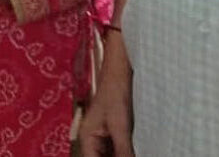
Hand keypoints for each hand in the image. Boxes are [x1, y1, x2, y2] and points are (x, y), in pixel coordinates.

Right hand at [79, 33, 134, 156]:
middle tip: (129, 154)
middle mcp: (92, 142)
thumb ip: (123, 151)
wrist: (119, 71)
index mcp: (86, 139)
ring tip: (131, 150)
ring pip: (109, 156)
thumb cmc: (115, 92)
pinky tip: (132, 151)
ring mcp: (103, 139)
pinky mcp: (113, 136)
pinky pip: (116, 152)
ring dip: (120, 156)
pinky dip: (124, 153)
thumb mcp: (120, 125)